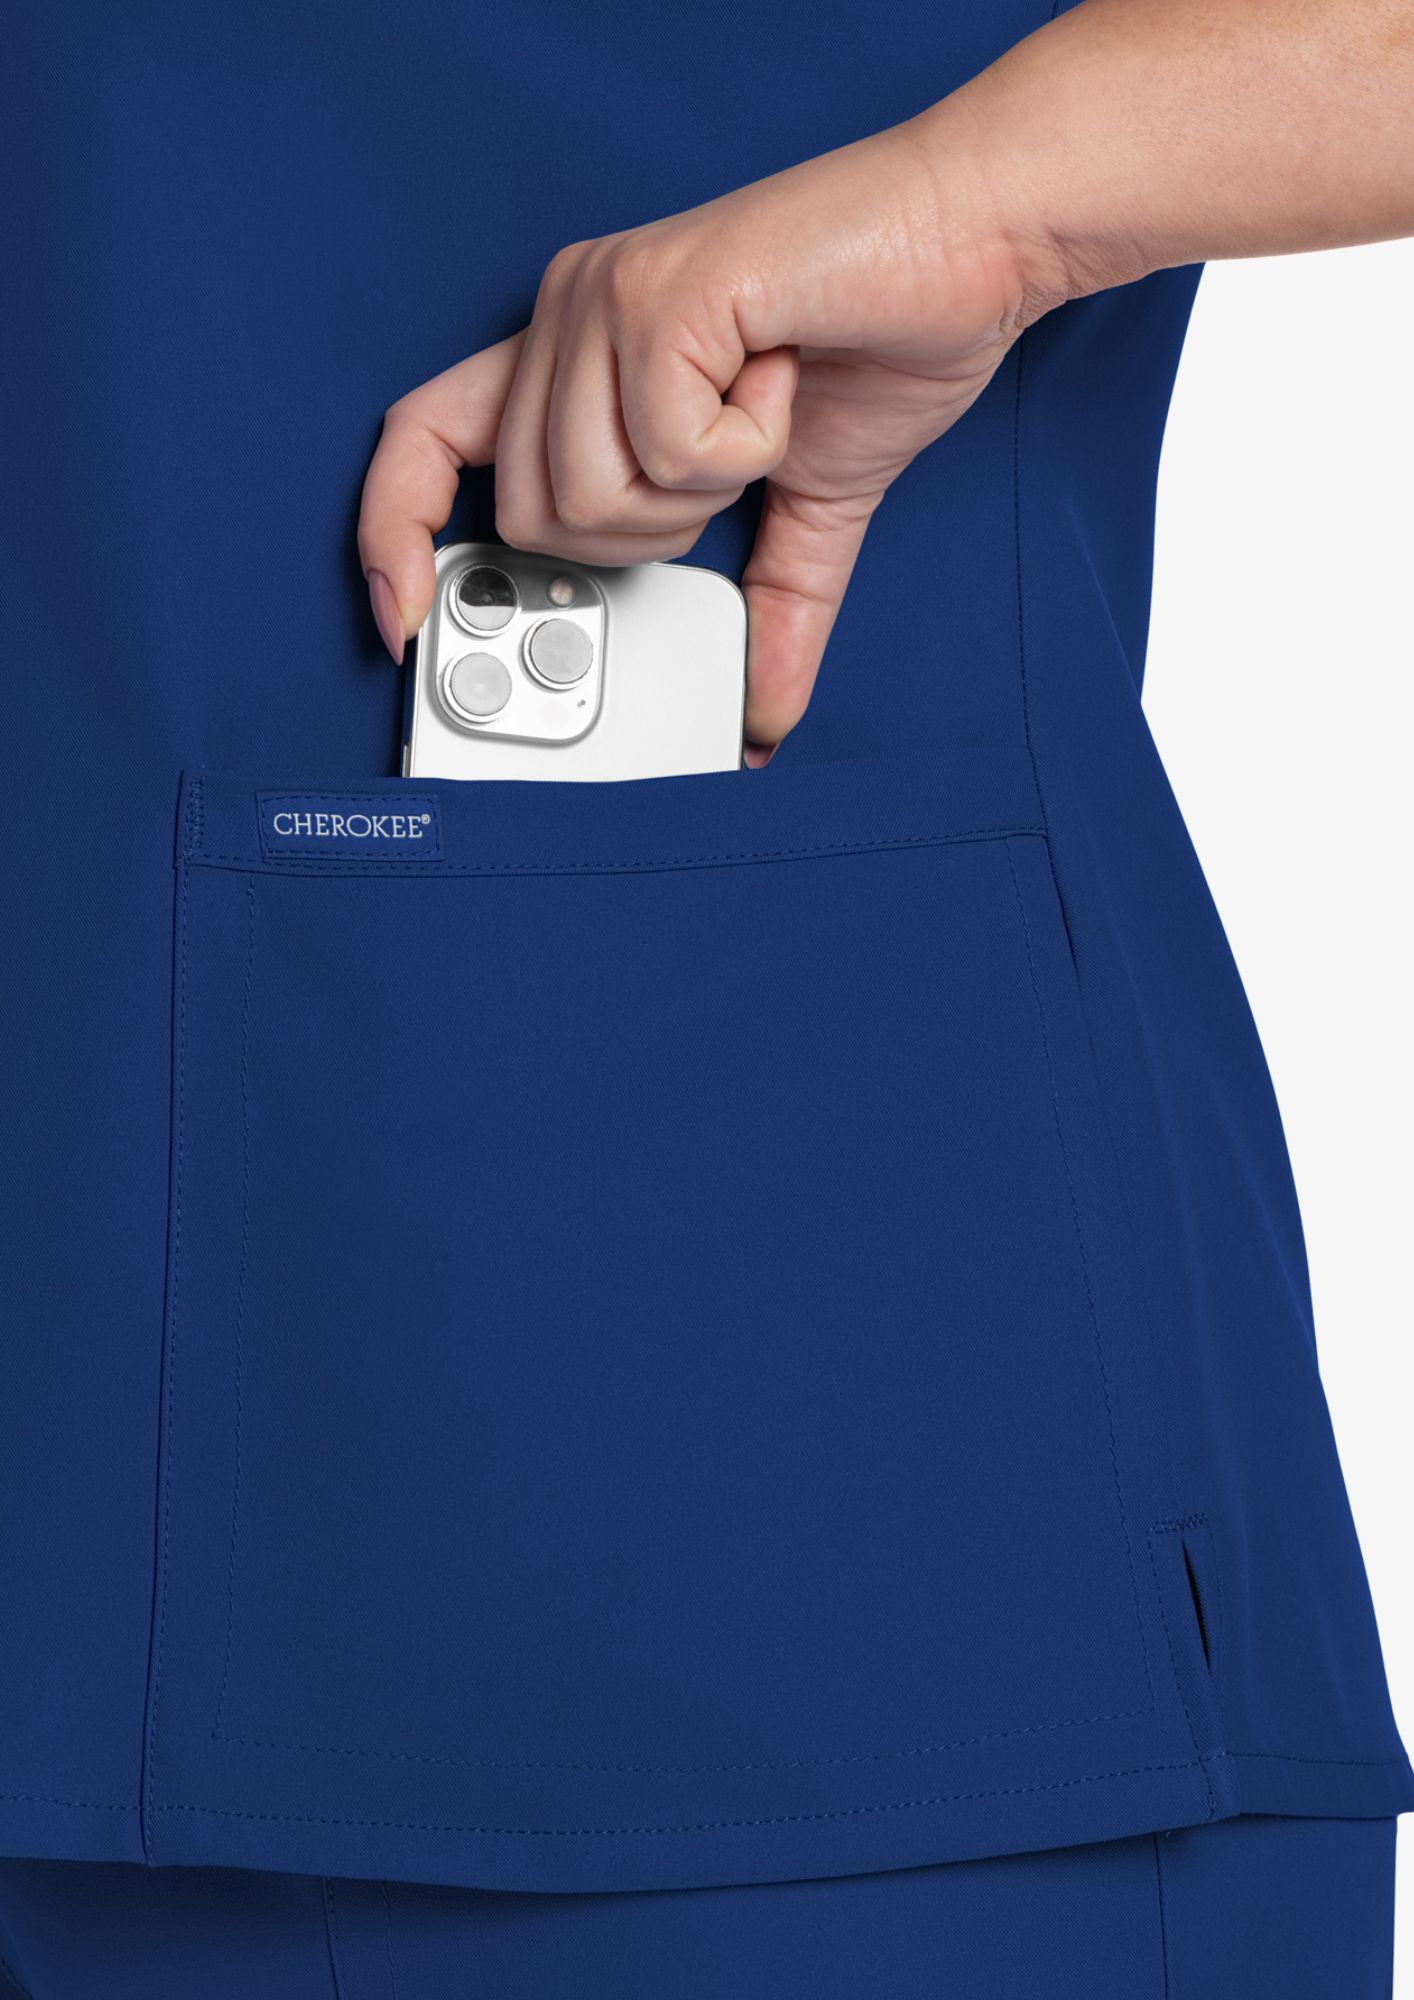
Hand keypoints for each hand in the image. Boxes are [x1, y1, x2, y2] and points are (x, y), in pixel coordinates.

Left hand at [358, 118, 1025, 757]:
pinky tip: (780, 377)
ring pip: (586, 496)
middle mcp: (568, 313)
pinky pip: (666, 452)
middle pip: (532, 517)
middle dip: (645, 538)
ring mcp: (604, 298)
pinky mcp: (659, 295)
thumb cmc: (881, 340)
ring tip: (757, 412)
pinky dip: (746, 446)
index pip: (422, 442)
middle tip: (725, 471)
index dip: (391, 536)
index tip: (400, 621)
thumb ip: (764, 610)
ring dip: (699, 493)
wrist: (975, 243)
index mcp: (575, 356)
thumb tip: (762, 721)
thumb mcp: (806, 509)